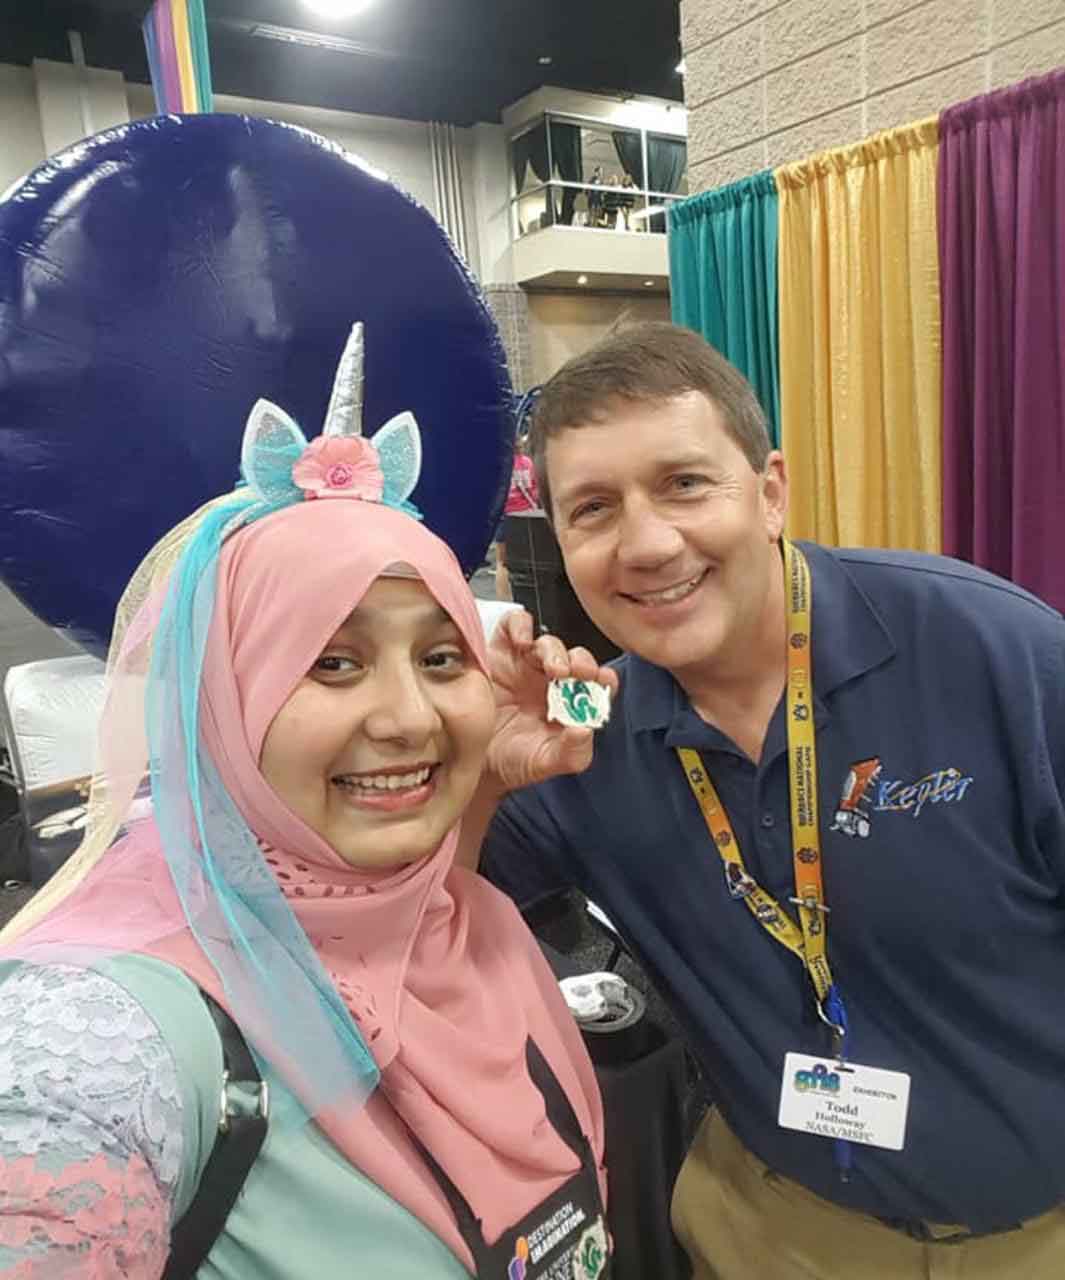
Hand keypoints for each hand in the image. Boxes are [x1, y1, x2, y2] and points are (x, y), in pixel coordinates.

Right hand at [485, 609, 619, 792]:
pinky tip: (522, 642)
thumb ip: (572, 753)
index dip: (604, 678)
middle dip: (581, 662)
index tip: (604, 681)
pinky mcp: (498, 653)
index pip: (596, 683)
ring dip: (554, 651)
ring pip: (547, 642)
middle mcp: (551, 682)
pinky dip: (520, 625)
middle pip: (575, 658)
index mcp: (569, 705)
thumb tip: (584, 730)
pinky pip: (512, 626)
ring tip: (552, 669)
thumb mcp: (544, 764)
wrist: (470, 761)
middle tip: (576, 674)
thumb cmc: (510, 762)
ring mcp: (524, 665)